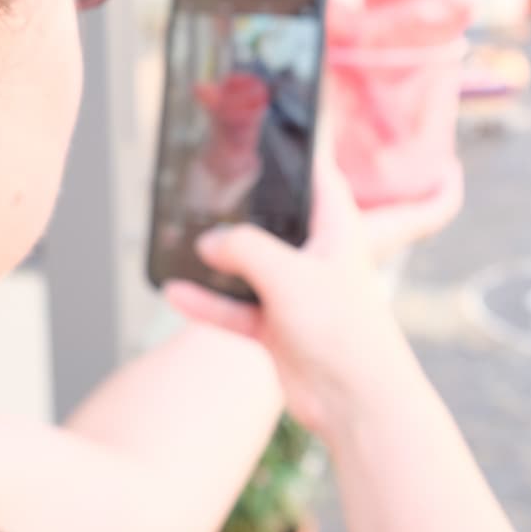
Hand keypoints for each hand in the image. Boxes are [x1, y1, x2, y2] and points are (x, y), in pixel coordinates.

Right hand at [164, 157, 461, 440]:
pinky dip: (207, 303)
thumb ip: (245, 248)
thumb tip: (208, 242)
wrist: (356, 403)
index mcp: (337, 229)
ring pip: (247, 267)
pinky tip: (174, 293)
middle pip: (273, 220)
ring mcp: (295, 293)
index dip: (296, 150)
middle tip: (204, 184)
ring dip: (216, 262)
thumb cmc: (344, 330)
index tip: (266, 128)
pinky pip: (234, 309)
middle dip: (241, 208)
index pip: (316, 176)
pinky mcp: (277, 328)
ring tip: (179, 243)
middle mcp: (316, 257)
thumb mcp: (290, 275)